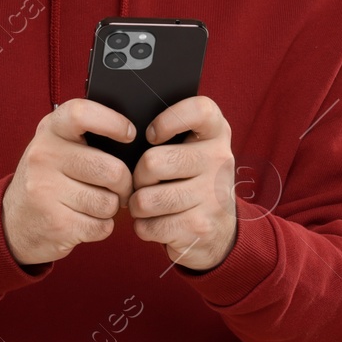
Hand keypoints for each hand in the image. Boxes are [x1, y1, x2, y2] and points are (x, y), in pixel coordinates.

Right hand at [2, 99, 135, 266]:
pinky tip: (86, 221)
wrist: (13, 223)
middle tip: (120, 188)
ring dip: (111, 208)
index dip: (112, 122)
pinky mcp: (56, 224)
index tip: (129, 134)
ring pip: (109, 202)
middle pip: (112, 170)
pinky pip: (102, 226)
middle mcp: (43, 157)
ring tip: (94, 204)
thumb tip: (135, 140)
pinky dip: (102, 227)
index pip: (82, 114)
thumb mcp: (57, 147)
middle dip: (125, 184)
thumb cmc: (49, 179)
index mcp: (49, 130)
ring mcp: (46, 192)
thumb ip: (85, 136)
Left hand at [128, 96, 237, 271]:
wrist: (219, 230)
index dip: (168, 120)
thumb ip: (169, 135)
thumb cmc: (191, 179)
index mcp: (217, 133)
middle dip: (137, 177)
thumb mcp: (193, 149)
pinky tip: (155, 222)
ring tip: (147, 204)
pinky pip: (149, 226)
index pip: (200, 111)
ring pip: (145, 199)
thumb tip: (122, 133)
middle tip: (143, 182)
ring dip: (137, 205)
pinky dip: (143, 227)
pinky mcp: (200, 227)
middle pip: (152, 162)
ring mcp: (212, 196)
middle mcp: (219, 161)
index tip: (150, 136)